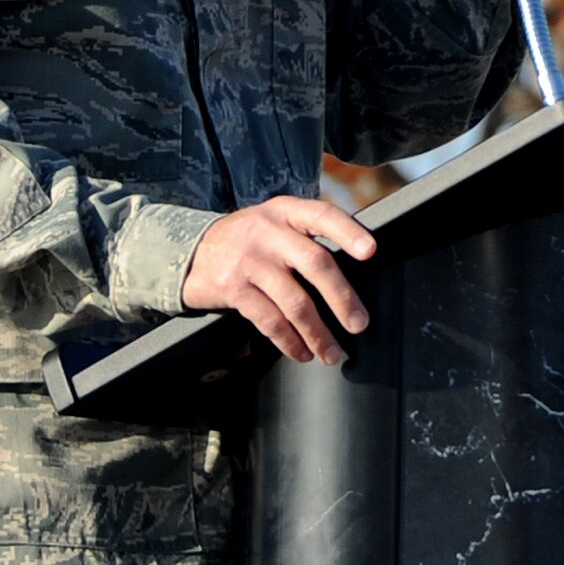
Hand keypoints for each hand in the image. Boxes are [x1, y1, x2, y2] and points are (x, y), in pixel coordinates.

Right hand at [180, 196, 376, 364]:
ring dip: (317, 333)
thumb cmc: (250, 240)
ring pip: (294, 301)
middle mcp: (269, 231)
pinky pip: (269, 321)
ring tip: (331, 353)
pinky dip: (289, 341)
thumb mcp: (275, 223)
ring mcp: (249, 260)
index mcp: (286, 211)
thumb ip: (306, 237)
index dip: (348, 232)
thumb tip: (356, 273)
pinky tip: (301, 352)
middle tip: (359, 324)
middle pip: (315, 263)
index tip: (370, 251)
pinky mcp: (232, 288)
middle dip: (342, 298)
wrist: (192, 250)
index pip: (323, 216)